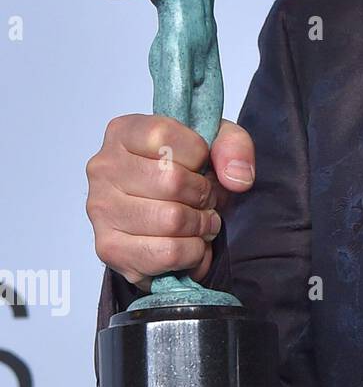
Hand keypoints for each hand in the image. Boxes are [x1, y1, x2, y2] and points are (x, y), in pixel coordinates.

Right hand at [85, 115, 255, 290]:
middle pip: (171, 181)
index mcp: (123, 132)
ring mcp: (101, 209)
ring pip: (171, 220)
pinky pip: (167, 254)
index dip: (197, 154)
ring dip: (200, 225)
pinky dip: (192, 252)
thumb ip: (233, 145)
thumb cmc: (185, 173)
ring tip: (200, 222)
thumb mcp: (216, 144)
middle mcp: (103, 168)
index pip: (165, 136)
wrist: (166, 214)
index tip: (200, 165)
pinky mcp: (109, 248)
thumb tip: (237, 178)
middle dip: (204, 195)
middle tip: (206, 200)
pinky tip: (189, 243)